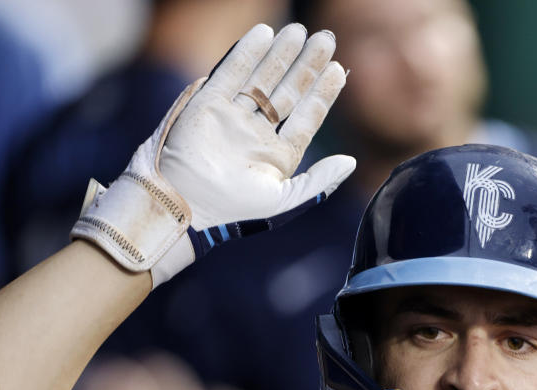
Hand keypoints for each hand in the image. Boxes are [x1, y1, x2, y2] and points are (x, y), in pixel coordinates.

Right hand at [72, 24, 355, 286]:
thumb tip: (351, 163)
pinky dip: (247, 53)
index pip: (307, 117)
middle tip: (326, 39)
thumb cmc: (235, 211)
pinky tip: (265, 33)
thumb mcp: (284, 200)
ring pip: (262, 79)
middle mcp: (257, 133)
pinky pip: (230, 73)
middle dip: (307, 66)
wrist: (184, 205)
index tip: (339, 69)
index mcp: (278, 155)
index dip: (323, 93)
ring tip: (300, 31)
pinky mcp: (207, 104)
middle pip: (288, 92)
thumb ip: (319, 181)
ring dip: (281, 54)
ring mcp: (233, 117)